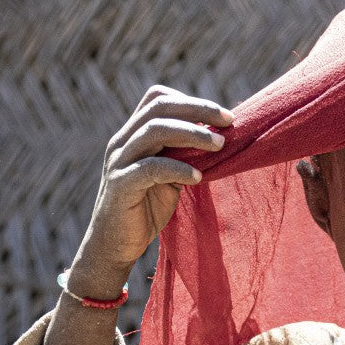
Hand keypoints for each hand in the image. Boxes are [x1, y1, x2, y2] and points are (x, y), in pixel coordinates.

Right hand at [71, 86, 232, 288]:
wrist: (115, 245)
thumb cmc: (148, 208)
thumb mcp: (171, 176)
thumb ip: (185, 155)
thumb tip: (221, 139)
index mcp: (133, 135)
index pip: (157, 99)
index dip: (191, 101)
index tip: (224, 115)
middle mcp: (122, 142)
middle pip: (158, 109)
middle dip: (197, 110)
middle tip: (229, 121)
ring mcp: (118, 162)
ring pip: (154, 131)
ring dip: (192, 135)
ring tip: (220, 145)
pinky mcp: (120, 185)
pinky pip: (150, 168)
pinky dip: (178, 168)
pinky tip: (198, 177)